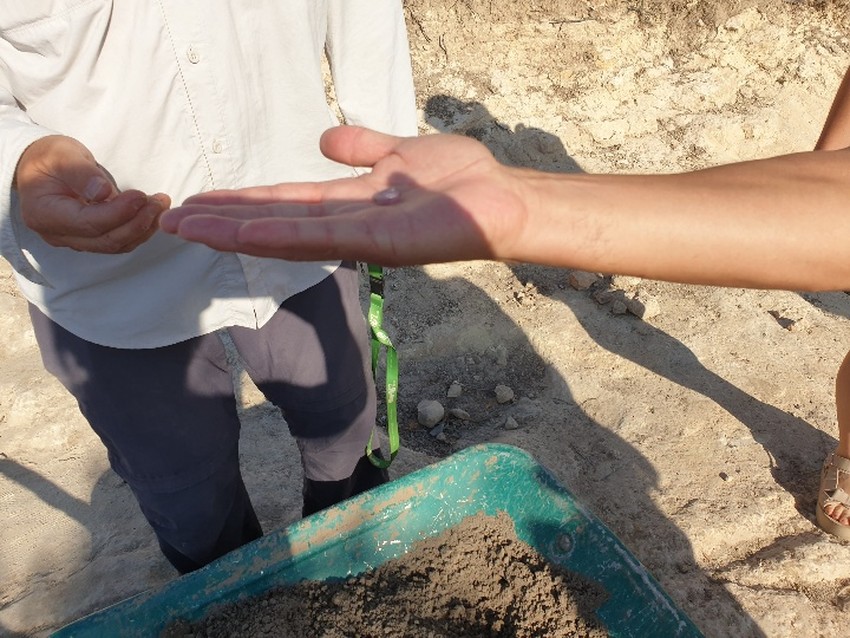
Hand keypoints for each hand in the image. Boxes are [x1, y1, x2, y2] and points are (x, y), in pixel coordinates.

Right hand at [15, 135, 169, 252]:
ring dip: (142, 228)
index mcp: (45, 214)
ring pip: (115, 244)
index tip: (141, 196)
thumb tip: (104, 193)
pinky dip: (137, 230)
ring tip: (160, 205)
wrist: (41, 167)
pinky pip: (117, 241)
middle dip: (138, 222)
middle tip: (160, 202)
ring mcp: (74, 240)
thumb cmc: (49, 158)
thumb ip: (82, 173)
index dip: (119, 212)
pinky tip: (151, 213)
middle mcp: (58, 234)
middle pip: (106, 240)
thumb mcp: (62, 155)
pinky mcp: (89, 239)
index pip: (89, 223)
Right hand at [160, 126, 530, 265]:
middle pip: (273, 221)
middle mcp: (345, 223)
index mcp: (349, 202)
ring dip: (234, 233)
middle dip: (224, 222)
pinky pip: (318, 238)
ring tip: (187, 229)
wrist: (501, 199)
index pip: (284, 202)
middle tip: (173, 222)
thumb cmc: (458, 178)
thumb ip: (362, 147)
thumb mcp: (399, 150)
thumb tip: (324, 141)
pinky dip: (276, 238)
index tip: (201, 201)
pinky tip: (239, 234)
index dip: (243, 202)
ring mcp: (357, 237)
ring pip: (284, 234)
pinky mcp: (374, 245)